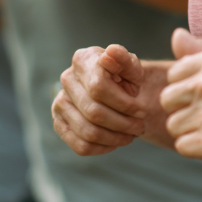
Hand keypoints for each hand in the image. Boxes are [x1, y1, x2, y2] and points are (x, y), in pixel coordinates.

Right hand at [52, 43, 172, 155]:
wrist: (113, 87)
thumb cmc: (124, 76)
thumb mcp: (131, 67)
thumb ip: (124, 60)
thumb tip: (110, 53)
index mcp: (82, 60)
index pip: (99, 88)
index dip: (124, 104)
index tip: (142, 110)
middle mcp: (66, 79)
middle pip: (93, 112)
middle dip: (123, 124)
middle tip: (140, 127)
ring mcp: (60, 102)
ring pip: (87, 132)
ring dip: (115, 138)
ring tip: (131, 135)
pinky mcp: (60, 123)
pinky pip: (80, 146)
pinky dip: (103, 148)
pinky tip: (116, 141)